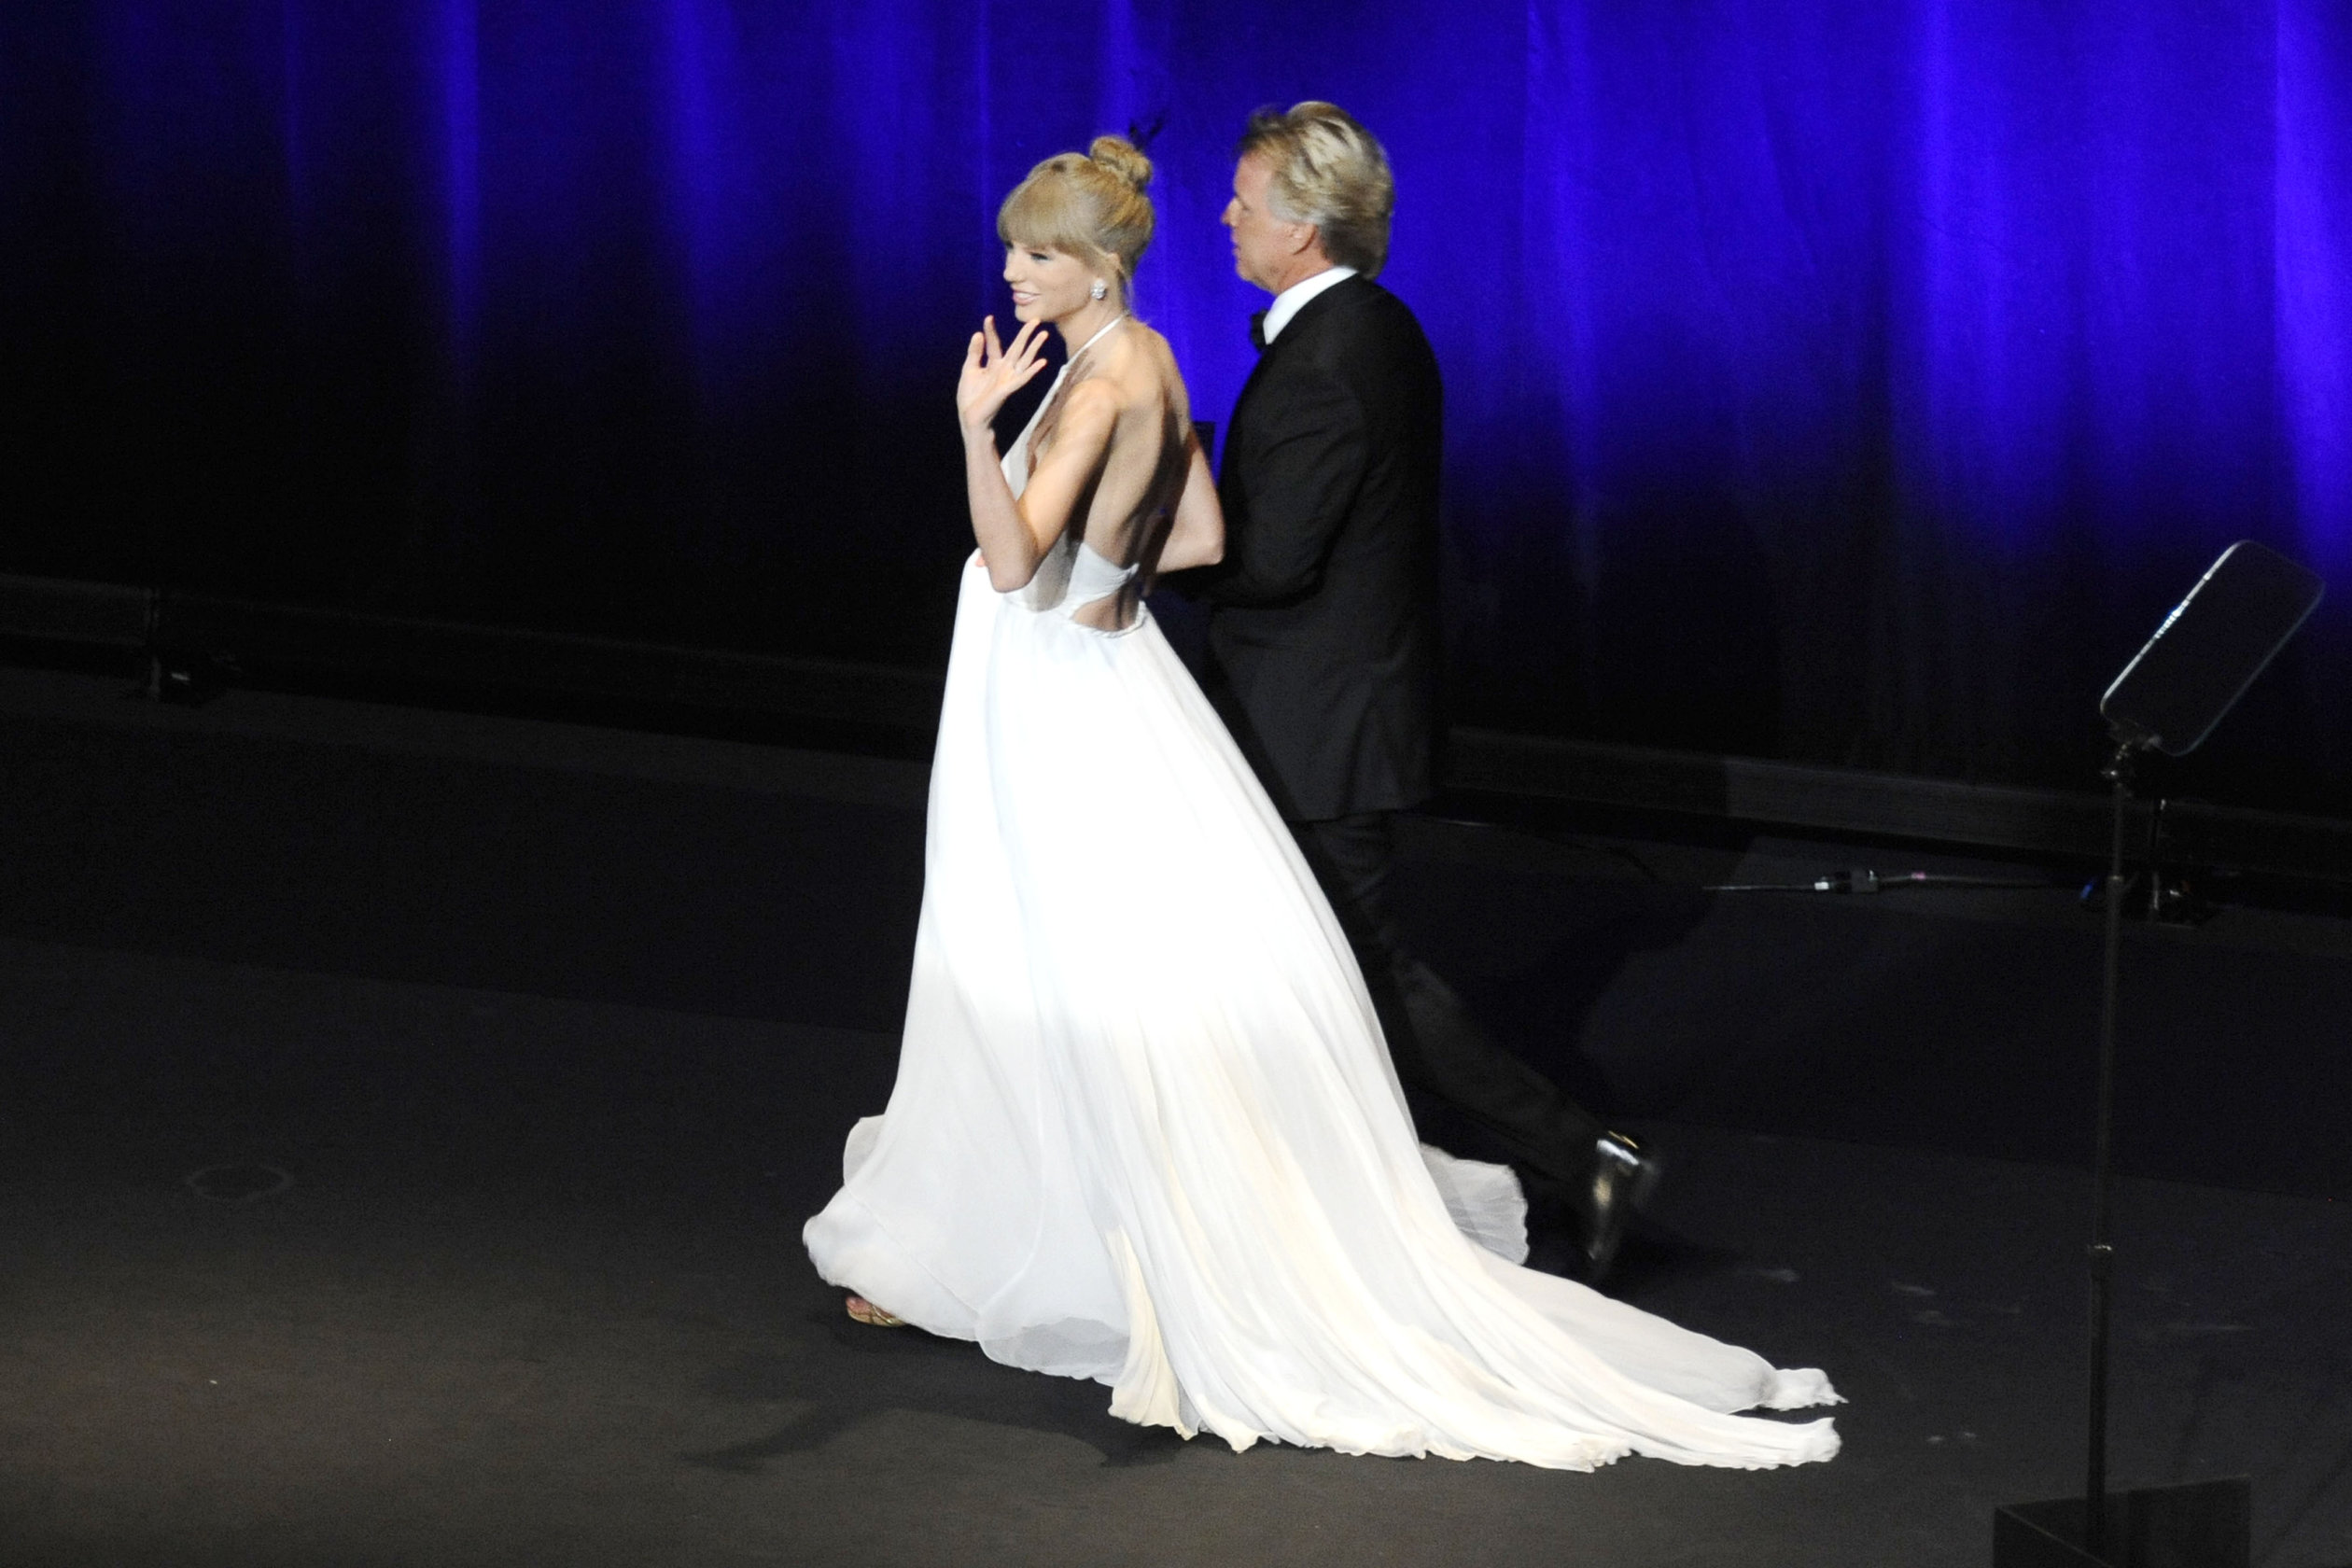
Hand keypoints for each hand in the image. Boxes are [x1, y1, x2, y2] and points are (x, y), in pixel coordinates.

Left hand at [957, 315, 1049, 439]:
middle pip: (1017, 348)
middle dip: (1025, 334)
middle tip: (1035, 319)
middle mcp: (1004, 369)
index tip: (988, 318)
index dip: (991, 331)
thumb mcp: (969, 369)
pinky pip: (1022, 378)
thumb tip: (978, 333)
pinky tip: (1042, 361)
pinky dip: (1032, 370)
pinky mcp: (1008, 389)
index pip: (994, 344)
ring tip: (1044, 334)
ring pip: (1024, 359)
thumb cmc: (970, 396)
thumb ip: (975, 352)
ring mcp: (1008, 378)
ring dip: (1034, 347)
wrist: (970, 416)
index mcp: (993, 364)